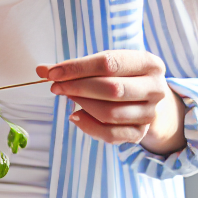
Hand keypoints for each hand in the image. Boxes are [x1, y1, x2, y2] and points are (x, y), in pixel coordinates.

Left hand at [39, 50, 184, 152]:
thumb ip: (75, 67)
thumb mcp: (106, 64)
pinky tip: (75, 116)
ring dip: (82, 105)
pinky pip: (110, 135)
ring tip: (67, 97)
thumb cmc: (123, 76)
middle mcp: (156, 88)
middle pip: (112, 89)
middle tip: (56, 87)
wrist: (148, 99)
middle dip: (77, 87)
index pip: (109, 63)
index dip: (77, 68)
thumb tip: (41, 70)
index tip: (52, 72)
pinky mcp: (141, 134)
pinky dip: (88, 126)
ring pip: (110, 113)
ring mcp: (150, 114)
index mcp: (150, 63)